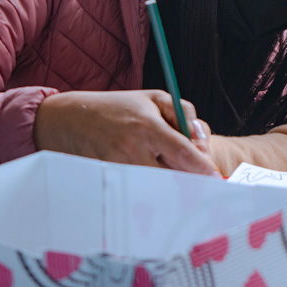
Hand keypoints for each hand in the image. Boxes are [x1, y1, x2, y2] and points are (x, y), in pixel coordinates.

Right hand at [33, 90, 220, 175]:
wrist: (71, 118)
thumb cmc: (120, 106)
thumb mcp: (155, 97)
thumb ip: (183, 113)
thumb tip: (199, 137)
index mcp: (148, 126)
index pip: (182, 152)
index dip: (202, 168)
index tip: (215, 176)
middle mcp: (133, 148)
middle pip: (172, 175)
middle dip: (189, 179)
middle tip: (200, 180)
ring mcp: (118, 166)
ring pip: (156, 186)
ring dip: (170, 185)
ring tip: (175, 176)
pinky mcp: (108, 177)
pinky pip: (137, 189)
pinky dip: (151, 188)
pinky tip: (155, 181)